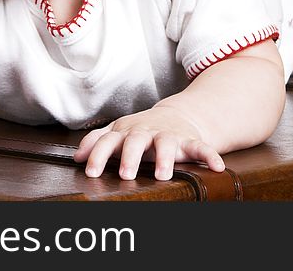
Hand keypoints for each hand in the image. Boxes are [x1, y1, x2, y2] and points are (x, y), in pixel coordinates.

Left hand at [73, 105, 224, 180]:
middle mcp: (146, 132)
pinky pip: (201, 147)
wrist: (175, 116)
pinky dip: (210, 155)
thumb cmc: (141, 130)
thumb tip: (76, 155)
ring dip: (165, 158)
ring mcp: (168, 135)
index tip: (91, 170)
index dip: (99, 155)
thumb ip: (97, 141)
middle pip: (136, 141)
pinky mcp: (189, 140)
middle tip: (126, 174)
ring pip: (166, 144)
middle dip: (131, 156)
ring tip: (163, 175)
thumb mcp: (118, 131)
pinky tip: (216, 167)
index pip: (108, 141)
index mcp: (126, 131)